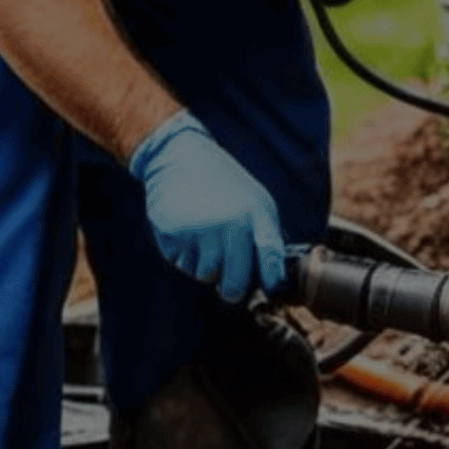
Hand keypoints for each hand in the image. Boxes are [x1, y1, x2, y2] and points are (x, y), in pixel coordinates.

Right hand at [128, 110, 286, 303]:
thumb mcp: (254, 200)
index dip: (272, 280)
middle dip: (232, 290)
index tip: (271, 291)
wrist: (183, 157)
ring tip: (204, 242)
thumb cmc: (223, 183)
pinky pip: (182, 264)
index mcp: (257, 213)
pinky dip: (184, 257)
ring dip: (204, 268)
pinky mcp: (176, 233)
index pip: (271, 256)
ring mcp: (202, 229)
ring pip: (206, 275)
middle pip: (235, 280)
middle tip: (229, 290)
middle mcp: (232, 223)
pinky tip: (187, 233)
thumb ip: (265, 233)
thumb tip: (273, 273)